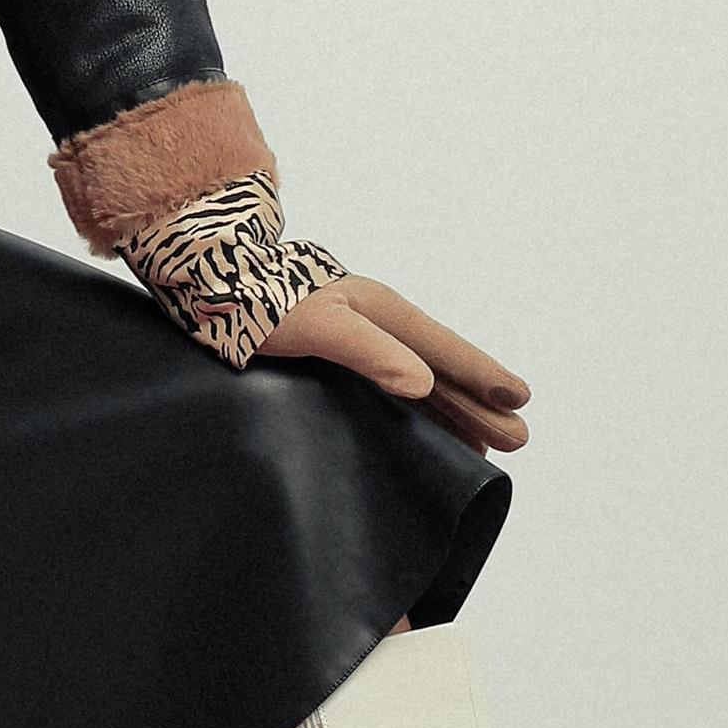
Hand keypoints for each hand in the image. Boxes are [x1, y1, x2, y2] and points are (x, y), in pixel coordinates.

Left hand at [255, 274, 529, 458]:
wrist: (208, 281)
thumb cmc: (258, 301)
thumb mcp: (316, 325)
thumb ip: (368, 351)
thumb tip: (423, 385)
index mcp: (381, 309)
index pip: (444, 349)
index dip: (481, 375)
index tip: (519, 400)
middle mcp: (376, 323)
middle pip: (440, 370)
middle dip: (479, 405)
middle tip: (517, 441)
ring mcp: (357, 339)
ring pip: (419, 382)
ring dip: (454, 413)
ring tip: (487, 446)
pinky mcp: (333, 358)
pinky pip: (391, 389)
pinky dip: (417, 412)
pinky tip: (424, 431)